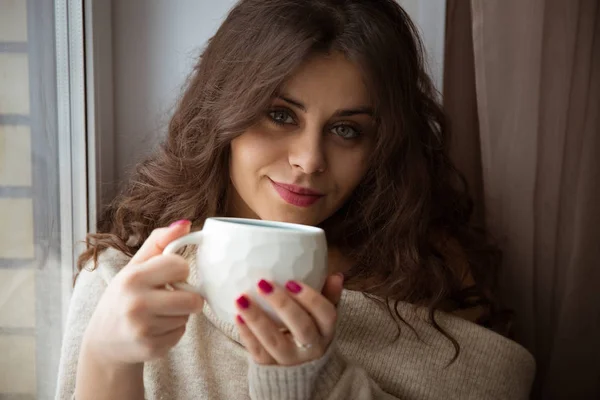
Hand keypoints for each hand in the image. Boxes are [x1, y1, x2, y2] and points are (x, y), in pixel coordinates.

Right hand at [82, 220, 204, 365]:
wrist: (103, 342)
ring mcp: (143, 328)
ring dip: (178, 315)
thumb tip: (186, 224)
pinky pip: (180, 334)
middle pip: (192, 298)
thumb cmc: (123, 297)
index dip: (179, 271)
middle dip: (186, 297)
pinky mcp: (150, 348)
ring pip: (187, 316)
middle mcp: (136, 303)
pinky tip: (154, 329)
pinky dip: (173, 332)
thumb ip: (159, 242)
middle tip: (168, 297)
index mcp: (133, 277)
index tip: (168, 277)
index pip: (180, 266)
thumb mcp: (135, 266)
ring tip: (157, 314)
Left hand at [234, 274, 343, 365]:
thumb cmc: (312, 334)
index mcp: (326, 332)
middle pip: (301, 326)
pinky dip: (247, 333)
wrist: (301, 375)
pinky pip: (257, 351)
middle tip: (263, 283)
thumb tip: (336, 275)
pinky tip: (238, 316)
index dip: (311, 298)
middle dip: (283, 304)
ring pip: (274, 340)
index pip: (326, 314)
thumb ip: (329, 296)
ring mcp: (290, 360)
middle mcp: (311, 347)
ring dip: (257, 318)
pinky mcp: (270, 367)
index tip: (292, 281)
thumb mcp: (323, 319)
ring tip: (242, 298)